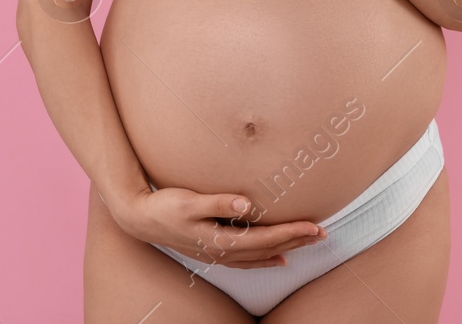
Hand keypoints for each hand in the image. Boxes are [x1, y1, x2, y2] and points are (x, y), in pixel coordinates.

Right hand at [110, 185, 326, 267]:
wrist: (139, 218)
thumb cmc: (164, 206)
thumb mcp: (189, 201)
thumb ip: (218, 202)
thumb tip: (246, 204)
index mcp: (220, 240)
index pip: (265, 239)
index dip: (291, 232)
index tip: (314, 226)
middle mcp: (222, 251)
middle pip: (268, 249)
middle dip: (296, 241)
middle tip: (322, 234)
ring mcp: (217, 254)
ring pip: (260, 256)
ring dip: (285, 249)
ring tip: (308, 244)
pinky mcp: (212, 250)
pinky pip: (247, 260)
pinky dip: (265, 260)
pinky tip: (277, 258)